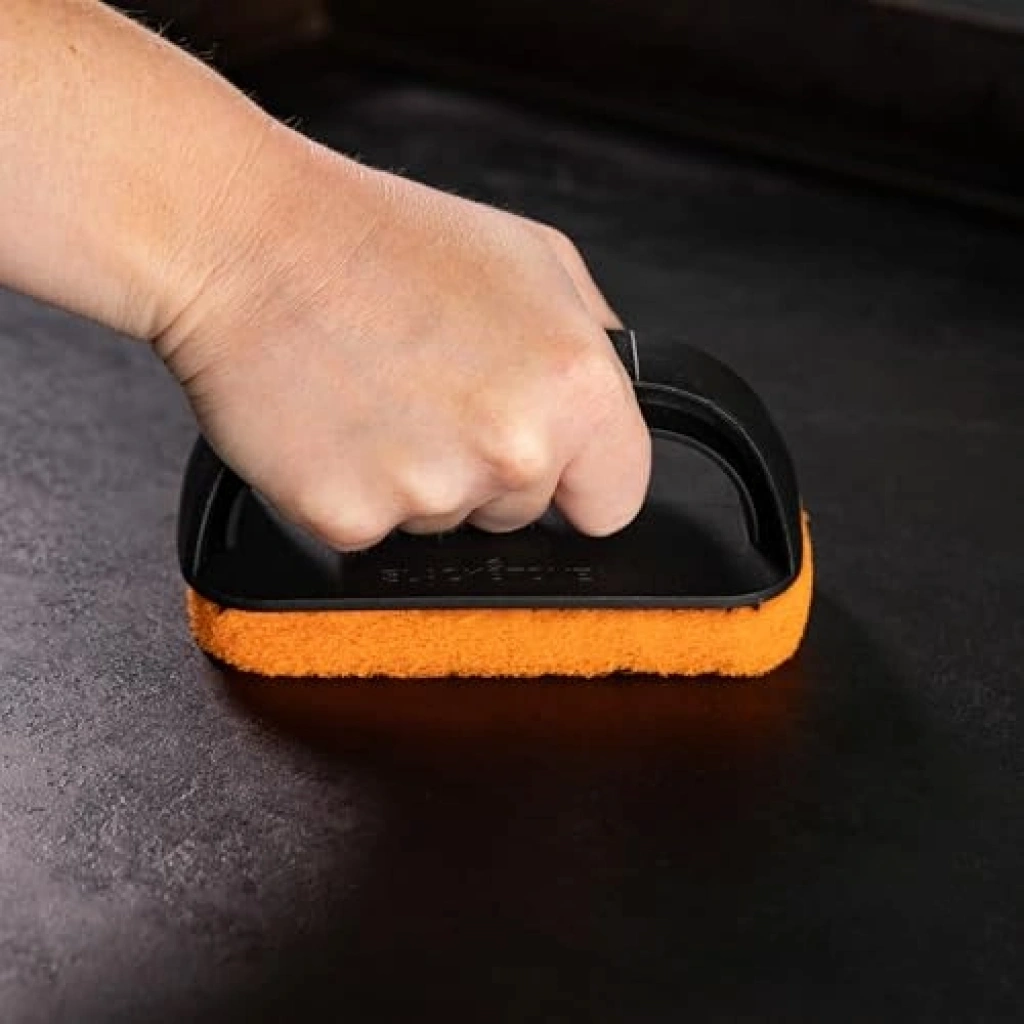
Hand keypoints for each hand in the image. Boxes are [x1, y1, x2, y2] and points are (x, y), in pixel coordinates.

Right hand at [155, 130, 650, 550]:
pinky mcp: (349, 520)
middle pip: (523, 515)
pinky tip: (339, 424)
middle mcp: (513, 450)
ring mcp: (429, 493)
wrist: (245, 241)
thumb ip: (592, 342)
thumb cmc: (381, 240)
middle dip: (487, 469)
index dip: (581, 482)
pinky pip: (373, 531)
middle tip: (434, 390)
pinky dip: (355, 489)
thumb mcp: (532, 257)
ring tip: (380, 393)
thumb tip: (611, 401)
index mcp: (576, 388)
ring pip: (447, 524)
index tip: (553, 468)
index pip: (615, 500)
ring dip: (420, 478)